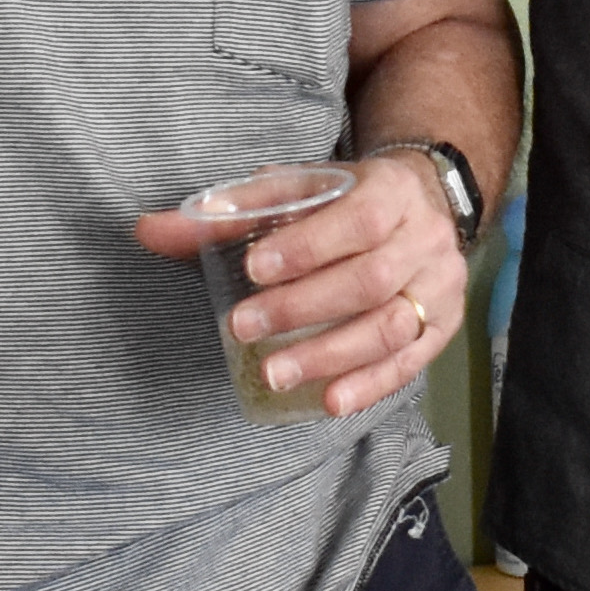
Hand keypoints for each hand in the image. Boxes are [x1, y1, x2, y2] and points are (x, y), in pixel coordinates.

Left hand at [134, 153, 465, 416]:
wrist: (424, 202)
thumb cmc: (346, 198)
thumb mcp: (295, 188)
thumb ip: (226, 211)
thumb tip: (148, 230)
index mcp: (392, 190)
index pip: (359, 219)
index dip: (309, 247)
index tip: (253, 269)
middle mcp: (425, 239)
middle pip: (371, 279)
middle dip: (303, 308)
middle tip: (244, 327)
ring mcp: (439, 286)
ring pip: (391, 327)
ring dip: (329, 355)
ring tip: (273, 375)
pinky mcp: (441, 326)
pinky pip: (409, 362)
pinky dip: (369, 385)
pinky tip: (329, 402)